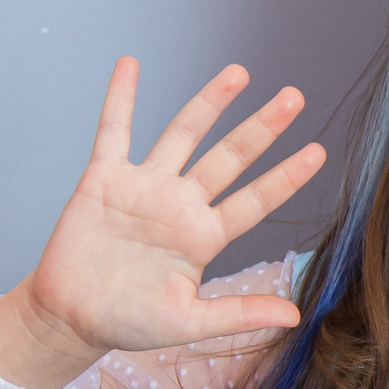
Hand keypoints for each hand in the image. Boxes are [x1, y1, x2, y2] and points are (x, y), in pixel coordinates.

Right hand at [0, 59, 326, 388]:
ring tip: (238, 72)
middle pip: (229, 156)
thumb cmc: (128, 322)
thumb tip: (295, 316)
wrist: (69, 319)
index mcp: (204, 236)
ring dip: (208, 103)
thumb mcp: (189, 324)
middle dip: (261, 128)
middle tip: (294, 97)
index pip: (255, 200)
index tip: (319, 152)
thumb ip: (239, 314)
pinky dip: (121, 98)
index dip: (285, 176)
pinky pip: (113, 131)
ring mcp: (144, 187)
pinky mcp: (103, 180)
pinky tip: (130, 64)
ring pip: (183, 134)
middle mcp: (181, 204)